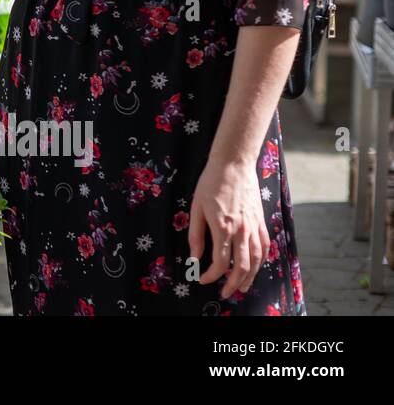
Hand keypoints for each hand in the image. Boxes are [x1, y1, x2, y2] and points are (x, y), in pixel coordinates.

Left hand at [189, 157, 269, 300]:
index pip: (220, 263)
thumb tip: (194, 259)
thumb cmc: (210, 184)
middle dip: (233, 284)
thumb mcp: (196, 208)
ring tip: (242, 287)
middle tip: (224, 294)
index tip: (202, 279)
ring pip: (257, 260)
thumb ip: (196, 236)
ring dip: (250, 277)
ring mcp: (254, 226)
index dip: (211, 276)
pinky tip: (255, 267)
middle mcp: (242, 231)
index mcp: (223, 228)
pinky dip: (261, 261)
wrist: (234, 164)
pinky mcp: (261, 221)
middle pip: (242, 267)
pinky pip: (265, 247)